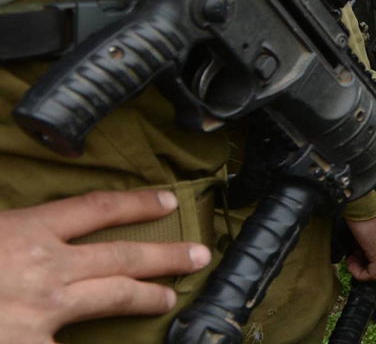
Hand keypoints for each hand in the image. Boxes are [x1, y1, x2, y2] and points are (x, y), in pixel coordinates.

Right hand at [0, 189, 210, 343]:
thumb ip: (18, 230)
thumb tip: (32, 231)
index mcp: (30, 230)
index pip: (97, 208)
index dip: (138, 204)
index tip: (168, 202)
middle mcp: (46, 266)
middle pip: (122, 255)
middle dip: (166, 255)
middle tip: (199, 255)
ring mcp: (42, 308)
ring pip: (114, 296)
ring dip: (148, 297)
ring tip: (170, 298)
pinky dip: (106, 343)